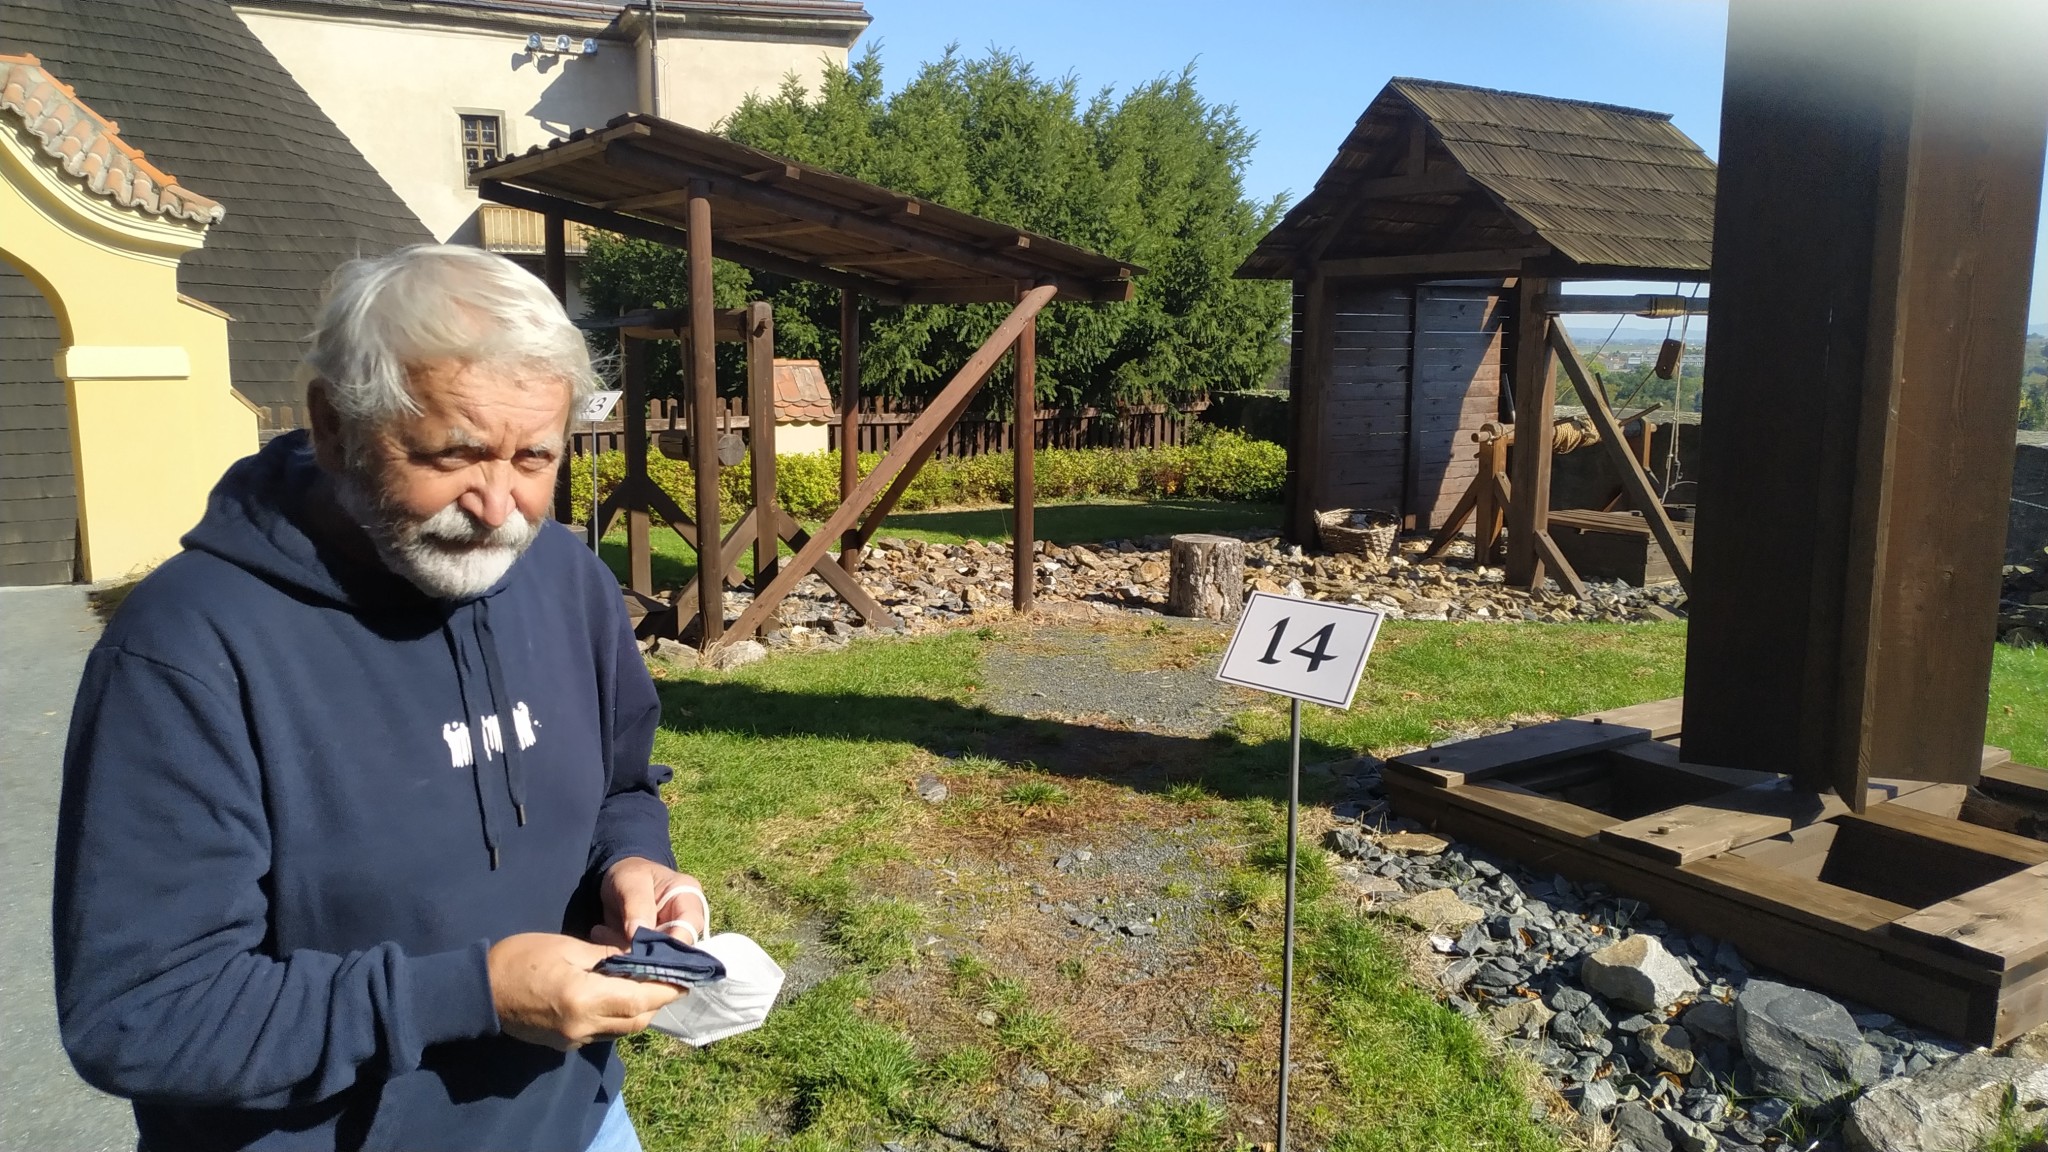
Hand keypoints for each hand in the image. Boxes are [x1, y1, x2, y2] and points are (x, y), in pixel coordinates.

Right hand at [486, 933, 682, 1050]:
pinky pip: (603, 1033)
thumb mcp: (567, 946)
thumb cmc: (520, 958)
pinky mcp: (565, 1045)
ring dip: (639, 1010)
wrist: (479, 991)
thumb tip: (639, 957)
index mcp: (583, 998)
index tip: (687, 977)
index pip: (640, 1000)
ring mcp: (573, 1040)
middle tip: (669, 977)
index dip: (666, 989)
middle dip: (657, 1000)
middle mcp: (582, 1026)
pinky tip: (617, 997)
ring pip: (622, 1030)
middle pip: (636, 1020)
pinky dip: (617, 1017)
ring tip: (647, 984)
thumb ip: (608, 956)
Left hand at [596, 857, 706, 947]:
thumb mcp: (631, 881)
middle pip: (678, 947)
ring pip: (659, 958)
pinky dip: (623, 954)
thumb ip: (637, 904)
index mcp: (688, 896)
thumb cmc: (629, 874)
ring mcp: (671, 936)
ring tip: (603, 934)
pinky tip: (604, 938)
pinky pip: (644, 960)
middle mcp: (686, 919)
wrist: (617, 880)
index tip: (640, 949)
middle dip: (647, 952)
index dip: (670, 943)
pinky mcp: (655, 948)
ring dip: (630, 953)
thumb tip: (637, 934)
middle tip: (615, 945)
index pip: (689, 927)